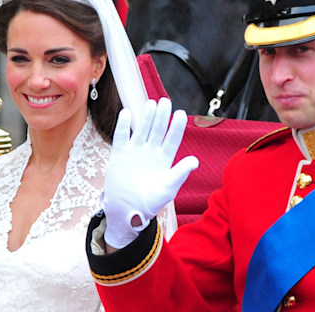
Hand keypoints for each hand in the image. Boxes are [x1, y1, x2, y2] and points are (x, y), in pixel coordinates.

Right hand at [102, 98, 198, 248]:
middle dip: (161, 116)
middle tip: (165, 102)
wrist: (126, 212)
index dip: (176, 127)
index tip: (180, 114)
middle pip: (157, 130)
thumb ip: (180, 173)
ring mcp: (135, 152)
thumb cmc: (150, 202)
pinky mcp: (119, 154)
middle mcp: (151, 152)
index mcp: (165, 159)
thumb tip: (195, 161)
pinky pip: (121, 136)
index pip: (172, 139)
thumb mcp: (168, 188)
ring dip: (145, 117)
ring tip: (150, 104)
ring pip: (141, 130)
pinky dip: (123, 125)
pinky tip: (126, 113)